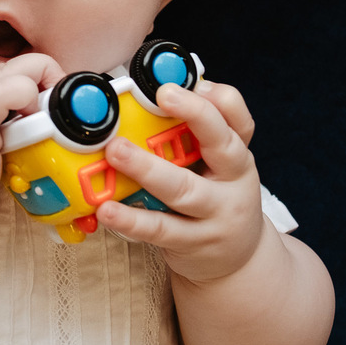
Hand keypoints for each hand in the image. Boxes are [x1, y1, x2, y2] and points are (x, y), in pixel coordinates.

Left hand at [96, 79, 265, 283]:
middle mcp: (234, 182)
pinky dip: (131, 220)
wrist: (238, 261)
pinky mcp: (192, 244)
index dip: (215, 99)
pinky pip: (159, 230)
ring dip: (147, 168)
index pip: (237, 120)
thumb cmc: (219, 198)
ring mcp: (215, 215)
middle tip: (158, 96)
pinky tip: (107, 209)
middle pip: (220, 145)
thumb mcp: (220, 163)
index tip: (181, 83)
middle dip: (192, 116)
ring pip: (183, 190)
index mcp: (238, 155)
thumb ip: (200, 128)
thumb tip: (168, 88)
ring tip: (115, 152)